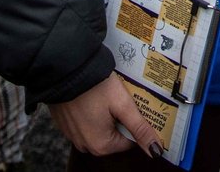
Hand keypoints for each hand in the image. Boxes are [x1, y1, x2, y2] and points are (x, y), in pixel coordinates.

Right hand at [49, 73, 164, 159]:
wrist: (64, 69)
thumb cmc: (94, 86)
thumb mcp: (123, 105)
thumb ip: (140, 128)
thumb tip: (155, 151)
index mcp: (100, 145)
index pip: (128, 141)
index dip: (133, 122)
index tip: (132, 105)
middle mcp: (84, 144)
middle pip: (113, 135)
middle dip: (119, 118)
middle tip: (119, 98)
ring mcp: (72, 134)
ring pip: (98, 127)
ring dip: (105, 114)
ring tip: (106, 95)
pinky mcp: (64, 123)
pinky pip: (84, 121)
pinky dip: (90, 111)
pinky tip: (92, 96)